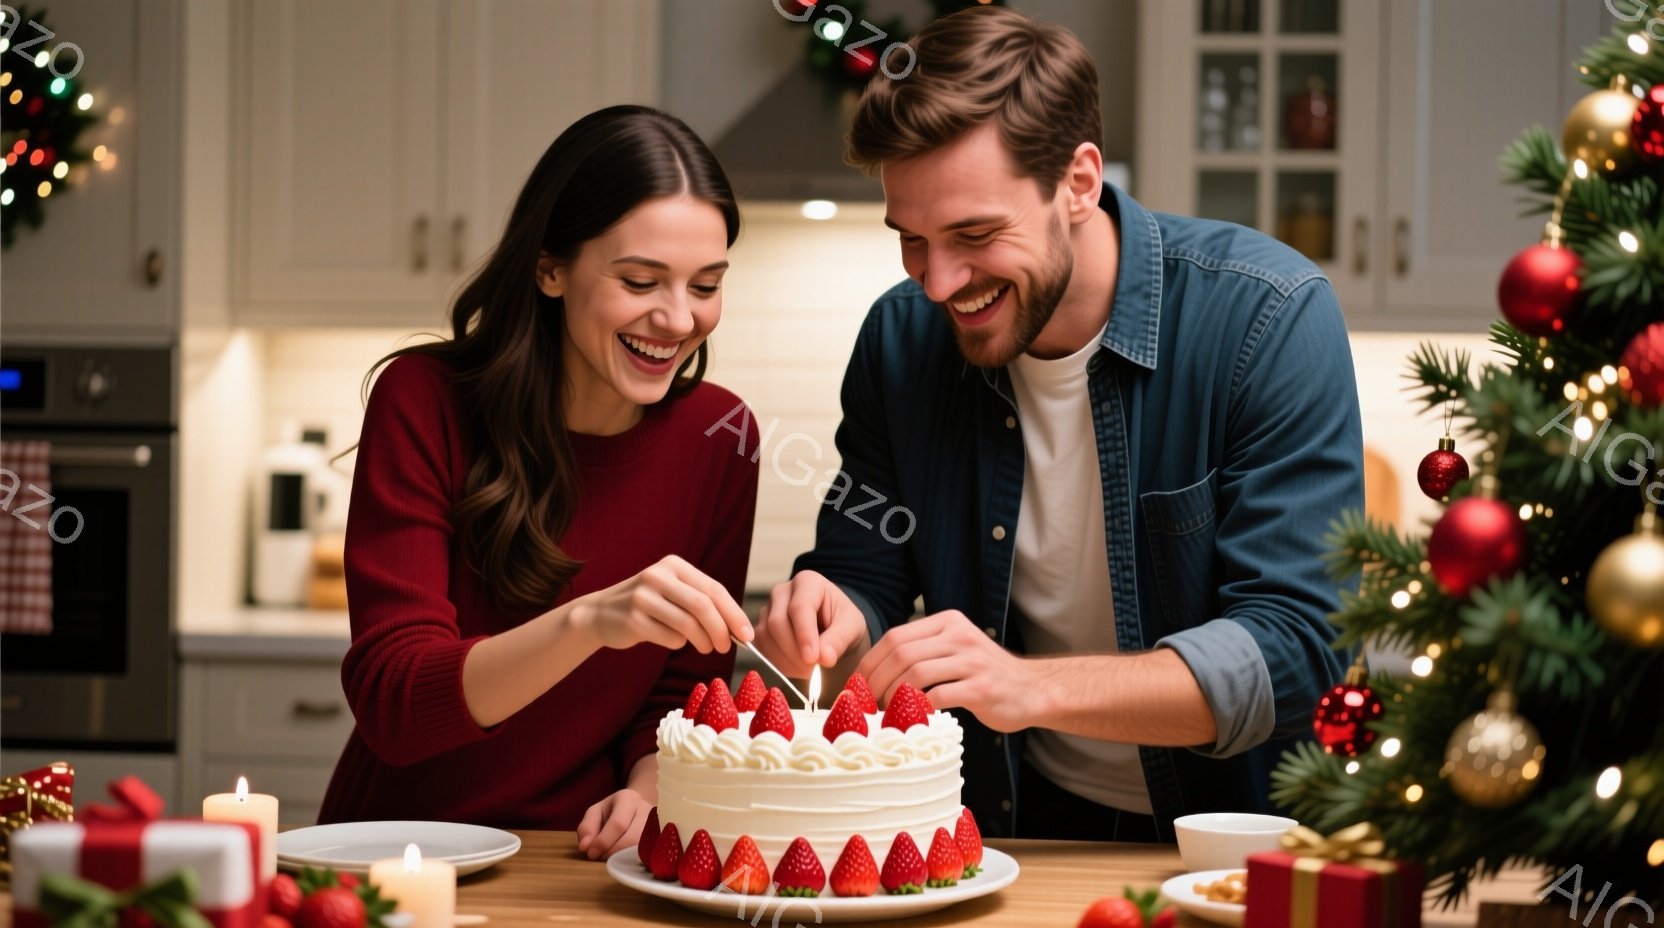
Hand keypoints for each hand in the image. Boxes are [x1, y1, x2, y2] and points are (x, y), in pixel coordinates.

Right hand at [572, 555, 752, 654]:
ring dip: (703, 641)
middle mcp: (658, 576)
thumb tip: (739, 629)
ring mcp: (642, 596)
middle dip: (721, 630)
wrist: (601, 613)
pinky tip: (672, 639)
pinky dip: (679, 644)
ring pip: (688, 624)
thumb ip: (703, 603)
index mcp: (674, 565)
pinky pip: (670, 638)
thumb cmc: (650, 605)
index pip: (713, 588)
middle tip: (727, 647)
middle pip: (702, 605)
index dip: (734, 613)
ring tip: (706, 647)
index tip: (747, 634)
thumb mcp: (674, 591)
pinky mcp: (632, 619)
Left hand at [576, 788, 651, 860]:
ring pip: (643, 848)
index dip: (603, 841)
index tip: (591, 853)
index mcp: (628, 798)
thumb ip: (587, 828)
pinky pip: (650, 854)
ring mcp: (658, 824)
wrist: (635, 809)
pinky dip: (635, 860)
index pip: (618, 823)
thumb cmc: (611, 812)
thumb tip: (585, 847)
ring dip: (623, 858)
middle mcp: (647, 809)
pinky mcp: (662, 838)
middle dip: (613, 852)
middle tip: (600, 857)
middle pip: (632, 838)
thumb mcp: (595, 813)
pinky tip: (625, 860)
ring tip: (611, 857)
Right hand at [753, 570, 871, 677]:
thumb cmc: (842, 622)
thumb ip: (839, 640)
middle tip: (813, 670)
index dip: (804, 634)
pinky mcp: (760, 629)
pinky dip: (779, 664)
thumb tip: (824, 658)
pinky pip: (761, 649)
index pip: (799, 607)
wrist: (832, 629)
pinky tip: (797, 669)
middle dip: (794, 651)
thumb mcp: (852, 627)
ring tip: (809, 670)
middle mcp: (782, 592)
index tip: (813, 658)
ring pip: (765, 637)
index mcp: (808, 582)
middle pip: (777, 622)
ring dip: (786, 660)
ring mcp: (767, 610)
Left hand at [856, 609, 1037, 732]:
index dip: (871, 662)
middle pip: (901, 654)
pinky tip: (912, 720)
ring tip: (885, 713)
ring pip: (915, 674)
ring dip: (893, 696)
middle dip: (876, 680)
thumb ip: (925, 652)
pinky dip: (918, 709)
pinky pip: (938, 696)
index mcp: (948, 623)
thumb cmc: (986, 675)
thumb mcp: (956, 650)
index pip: (896, 637)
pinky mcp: (981, 687)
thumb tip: (875, 673)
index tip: (858, 684)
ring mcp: (972, 661)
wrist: (1033, 690)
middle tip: (865, 704)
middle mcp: (959, 636)